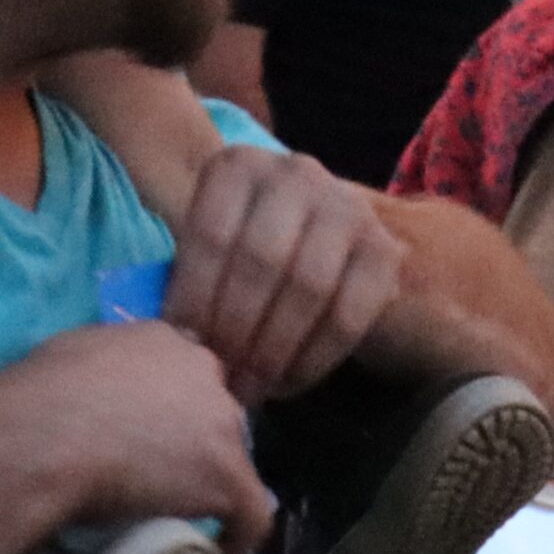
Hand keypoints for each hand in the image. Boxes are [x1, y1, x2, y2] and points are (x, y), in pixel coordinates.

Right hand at [15, 324, 273, 553]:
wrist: (50, 433)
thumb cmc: (43, 397)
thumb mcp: (71, 358)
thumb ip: (98, 370)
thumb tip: (88, 393)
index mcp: (164, 340)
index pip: (184, 374)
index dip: (173, 408)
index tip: (153, 436)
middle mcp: (202, 370)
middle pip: (213, 410)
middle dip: (195, 441)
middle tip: (160, 476)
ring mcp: (222, 422)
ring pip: (231, 457)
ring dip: (210, 483)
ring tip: (182, 517)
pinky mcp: (228, 475)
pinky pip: (251, 514)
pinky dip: (238, 538)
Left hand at [160, 147, 405, 406]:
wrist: (308, 231)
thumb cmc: (236, 247)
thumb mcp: (203, 243)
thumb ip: (184, 277)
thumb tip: (170, 343)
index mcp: (238, 166)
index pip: (212, 234)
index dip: (196, 298)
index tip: (185, 348)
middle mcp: (296, 172)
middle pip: (261, 259)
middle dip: (236, 329)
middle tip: (221, 377)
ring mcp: (346, 205)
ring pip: (309, 285)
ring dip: (275, 349)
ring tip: (251, 387)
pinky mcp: (383, 248)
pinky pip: (350, 313)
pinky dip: (315, 358)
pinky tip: (287, 383)